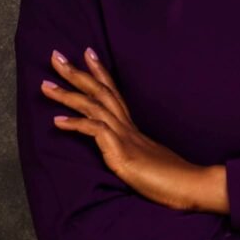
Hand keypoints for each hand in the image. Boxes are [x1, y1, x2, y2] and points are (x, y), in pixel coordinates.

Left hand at [40, 47, 205, 210]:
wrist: (194, 186)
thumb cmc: (174, 180)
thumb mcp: (150, 163)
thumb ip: (138, 155)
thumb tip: (131, 155)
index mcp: (134, 129)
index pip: (114, 93)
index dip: (100, 72)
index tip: (87, 53)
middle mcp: (129, 127)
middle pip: (100, 92)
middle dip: (77, 73)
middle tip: (55, 56)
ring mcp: (126, 138)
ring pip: (94, 107)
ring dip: (68, 94)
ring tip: (45, 85)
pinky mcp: (123, 153)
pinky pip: (96, 131)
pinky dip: (76, 124)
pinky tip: (56, 121)